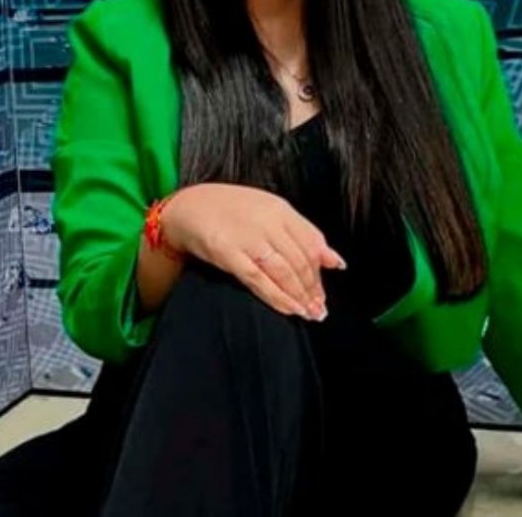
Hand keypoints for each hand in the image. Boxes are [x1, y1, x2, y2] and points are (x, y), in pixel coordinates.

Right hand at [158, 183, 344, 319]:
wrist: (187, 207)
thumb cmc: (228, 209)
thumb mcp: (268, 210)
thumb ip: (301, 232)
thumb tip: (333, 260)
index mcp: (279, 209)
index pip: (311, 242)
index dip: (321, 270)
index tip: (325, 290)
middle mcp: (267, 222)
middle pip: (300, 260)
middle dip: (313, 288)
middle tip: (320, 308)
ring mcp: (248, 238)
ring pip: (284, 272)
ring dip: (300, 296)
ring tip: (308, 313)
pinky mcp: (229, 254)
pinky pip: (259, 280)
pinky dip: (278, 297)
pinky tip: (289, 309)